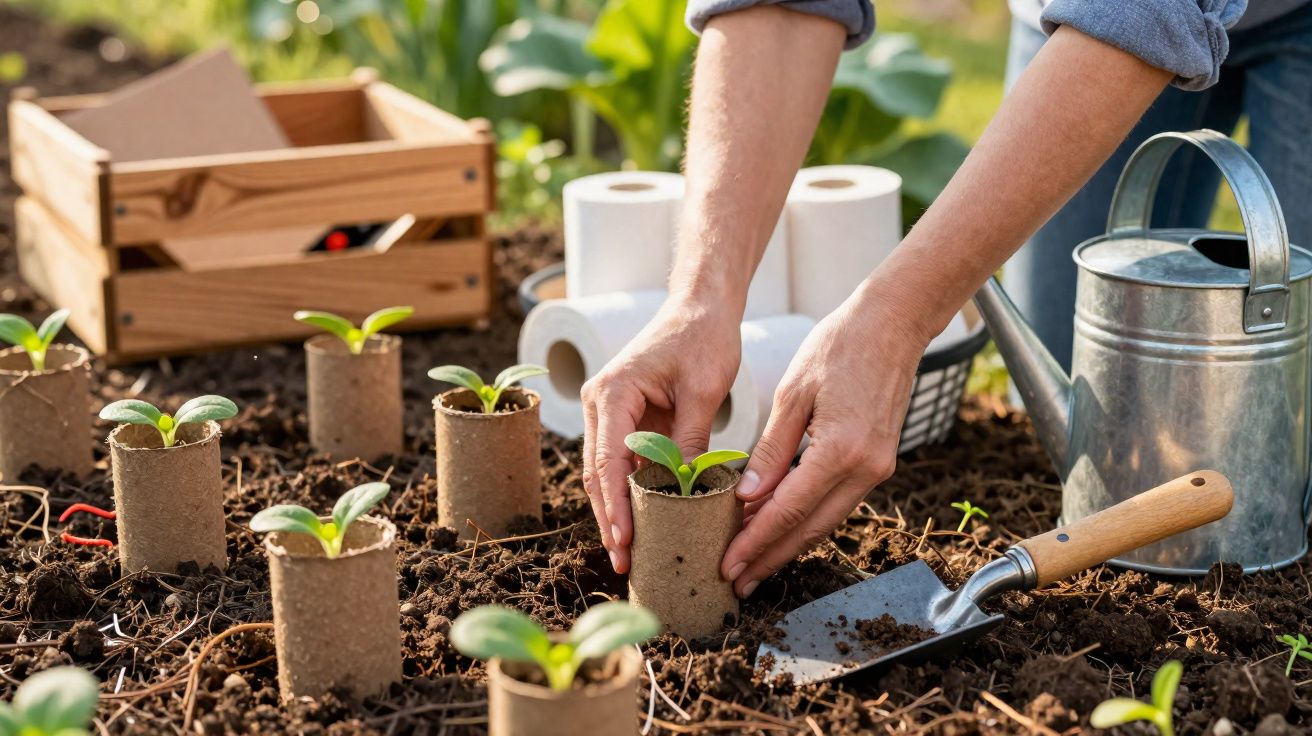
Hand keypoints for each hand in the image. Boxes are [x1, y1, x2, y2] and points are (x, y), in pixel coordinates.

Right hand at [581, 294, 741, 573]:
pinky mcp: (624, 417)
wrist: (700, 308)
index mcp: (613, 393)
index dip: (615, 506)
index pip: (608, 461)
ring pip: (606, 471)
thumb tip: (688, 494)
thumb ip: (690, 442)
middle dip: (610, 519)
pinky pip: (623, 462)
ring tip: (631, 554)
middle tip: (624, 563)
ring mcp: (608, 410)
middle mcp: (600, 402)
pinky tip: (643, 522)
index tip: (624, 542)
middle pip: (598, 473)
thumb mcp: (702, 392)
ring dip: (617, 510)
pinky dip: (631, 491)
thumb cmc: (702, 339)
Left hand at [720, 287, 931, 597]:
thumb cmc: (838, 346)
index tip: (729, 565)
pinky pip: (838, 503)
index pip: (788, 511)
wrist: (893, 324)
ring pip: (826, 521)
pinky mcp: (880, 463)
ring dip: (789, 544)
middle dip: (770, 557)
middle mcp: (865, 469)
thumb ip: (771, 450)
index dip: (755, 542)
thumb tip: (747, 497)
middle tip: (736, 580)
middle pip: (810, 529)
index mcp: (840, 451)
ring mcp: (878, 469)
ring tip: (753, 562)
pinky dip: (808, 519)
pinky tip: (782, 527)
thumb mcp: (792, 394)